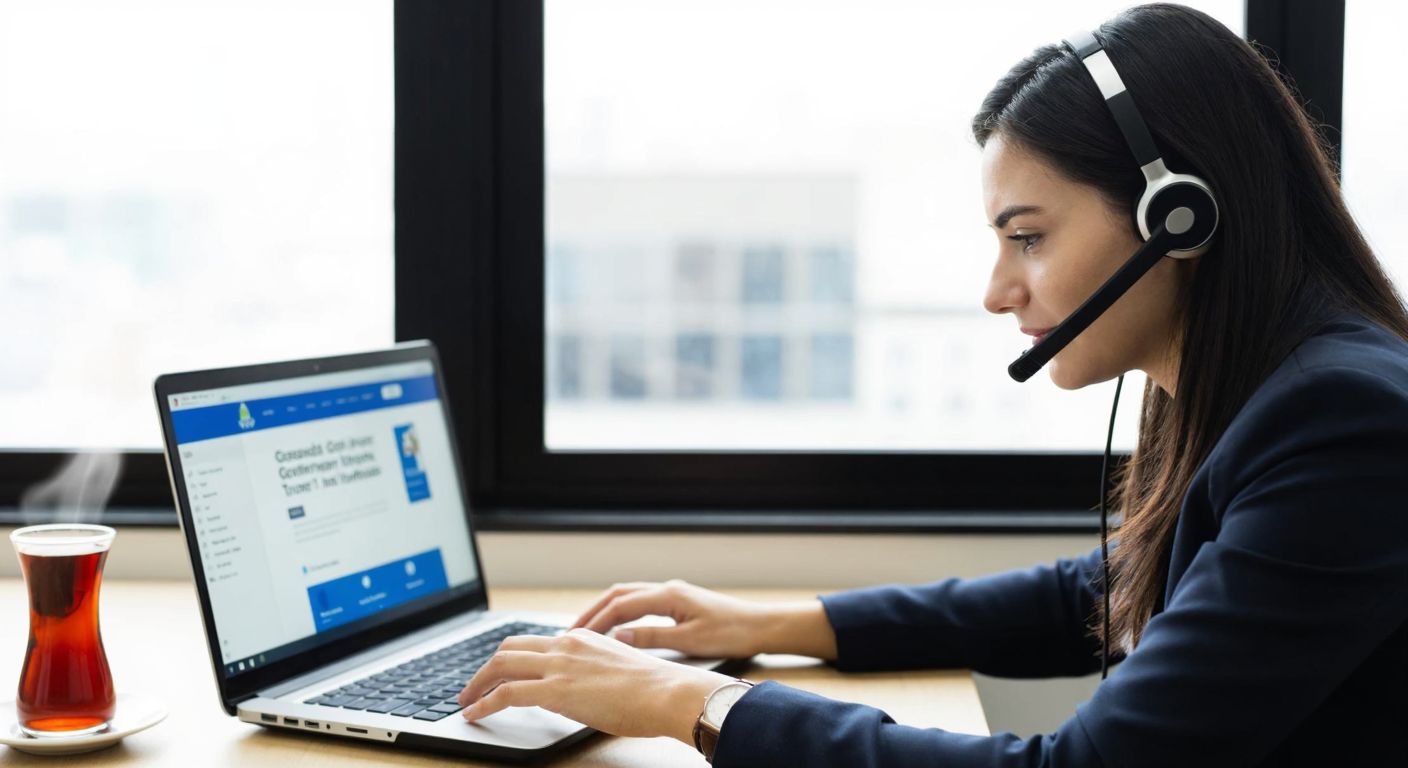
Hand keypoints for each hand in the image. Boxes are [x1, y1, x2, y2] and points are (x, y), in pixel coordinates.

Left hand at [457, 628, 733, 744]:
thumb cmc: (654, 689)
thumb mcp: (617, 669)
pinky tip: (475, 714)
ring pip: (500, 665)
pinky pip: (505, 693)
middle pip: (509, 647)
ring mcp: (559, 665)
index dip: (510, 658)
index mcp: (580, 637)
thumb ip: (591, 672)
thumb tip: (579, 688)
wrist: (668, 693)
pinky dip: (484, 703)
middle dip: (485, 667)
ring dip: (476, 684)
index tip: (499, 673)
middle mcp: (565, 645)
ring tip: (465, 701)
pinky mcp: (555, 690)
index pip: (533, 642)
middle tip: (473, 686)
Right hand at [572, 579, 838, 660]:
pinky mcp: (678, 602)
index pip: (621, 605)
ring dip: (605, 610)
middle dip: (593, 612)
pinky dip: (621, 612)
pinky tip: (615, 628)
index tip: (575, 637)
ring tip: (585, 630)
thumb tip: (618, 636)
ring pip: (628, 596)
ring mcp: (672, 593)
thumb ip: (652, 638)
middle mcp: (667, 589)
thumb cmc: (732, 634)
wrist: (761, 626)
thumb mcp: (690, 641)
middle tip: (570, 632)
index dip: (596, 621)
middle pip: (618, 594)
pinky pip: (640, 602)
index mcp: (669, 596)